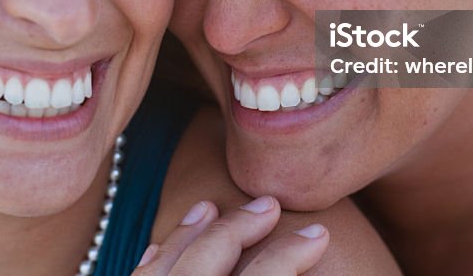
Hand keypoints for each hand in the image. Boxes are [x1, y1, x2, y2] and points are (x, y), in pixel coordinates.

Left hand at [134, 196, 328, 274]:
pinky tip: (158, 249)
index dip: (293, 253)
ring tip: (209, 207)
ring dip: (188, 234)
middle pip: (209, 257)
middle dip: (240, 226)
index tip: (319, 234)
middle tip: (270, 205)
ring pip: (164, 266)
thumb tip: (306, 264)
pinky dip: (152, 263)